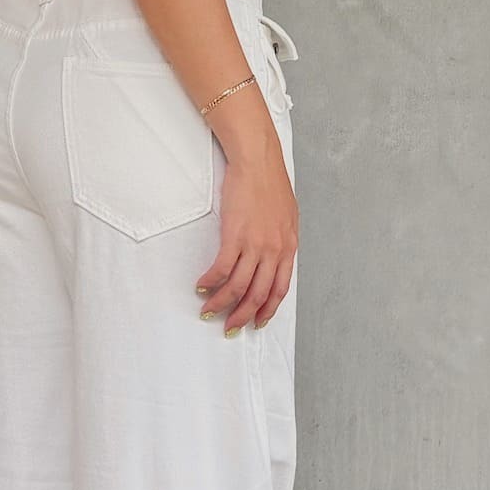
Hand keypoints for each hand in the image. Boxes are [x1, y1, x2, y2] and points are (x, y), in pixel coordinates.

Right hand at [194, 138, 297, 334]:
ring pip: (238, 287)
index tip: (257, 322)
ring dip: (221, 303)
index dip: (267, 310)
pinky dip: (210, 282)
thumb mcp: (287, 217)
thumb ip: (282, 240)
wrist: (258, 161)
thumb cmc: (270, 183)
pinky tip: (202, 286)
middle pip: (257, 295)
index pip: (279, 290)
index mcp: (288, 248)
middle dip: (242, 316)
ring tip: (209, 310)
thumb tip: (274, 257)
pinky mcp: (235, 235)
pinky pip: (221, 269)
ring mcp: (255, 244)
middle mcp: (273, 251)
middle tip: (229, 327)